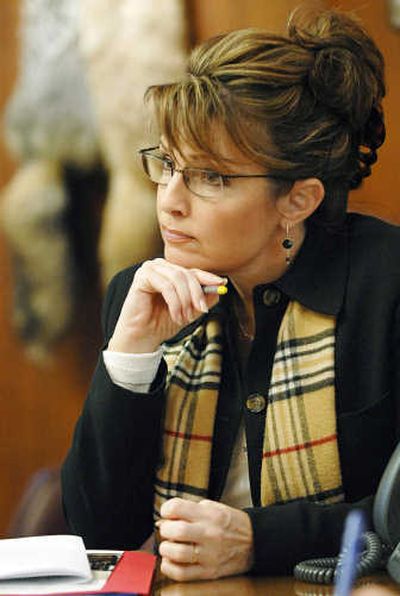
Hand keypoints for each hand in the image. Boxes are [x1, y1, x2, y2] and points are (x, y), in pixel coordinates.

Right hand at [108, 259, 225, 352]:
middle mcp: (161, 267)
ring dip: (185, 301)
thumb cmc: (162, 323)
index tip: (222, 284)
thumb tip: (219, 288)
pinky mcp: (142, 276)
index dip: (209, 277)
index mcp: (171, 272)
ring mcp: (150, 269)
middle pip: (187, 274)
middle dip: (197, 294)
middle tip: (202, 311)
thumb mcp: (189, 311)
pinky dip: (175, 303)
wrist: (143, 337)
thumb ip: (203, 299)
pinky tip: (175, 316)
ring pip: (178, 279)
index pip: (193, 271)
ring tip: (185, 318)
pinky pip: (166, 286)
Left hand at [157, 497, 253, 581]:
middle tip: (167, 530)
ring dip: (166, 549)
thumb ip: (191, 510)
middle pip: (176, 531)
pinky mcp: (209, 572)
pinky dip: (170, 568)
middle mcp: (209, 534)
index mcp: (210, 515)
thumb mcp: (214, 507)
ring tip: (169, 546)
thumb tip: (166, 518)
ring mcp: (209, 555)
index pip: (177, 508)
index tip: (166, 513)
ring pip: (177, 554)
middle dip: (165, 529)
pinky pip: (182, 574)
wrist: (255, 542)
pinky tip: (171, 561)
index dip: (166, 509)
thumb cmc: (231, 523)